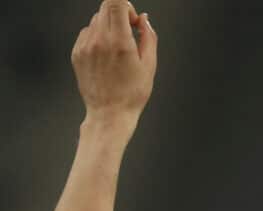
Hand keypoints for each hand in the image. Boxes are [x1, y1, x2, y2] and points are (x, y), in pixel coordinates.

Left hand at [71, 1, 156, 122]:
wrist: (109, 113)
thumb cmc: (131, 94)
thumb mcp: (149, 65)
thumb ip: (149, 37)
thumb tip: (144, 20)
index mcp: (119, 42)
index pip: (116, 3)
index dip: (127, 6)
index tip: (133, 19)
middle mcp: (99, 41)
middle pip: (105, 8)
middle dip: (120, 15)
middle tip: (128, 33)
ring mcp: (85, 46)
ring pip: (96, 20)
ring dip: (108, 26)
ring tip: (117, 48)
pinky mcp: (77, 53)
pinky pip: (86, 33)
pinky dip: (97, 37)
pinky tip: (106, 55)